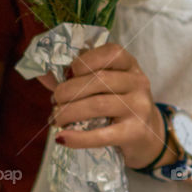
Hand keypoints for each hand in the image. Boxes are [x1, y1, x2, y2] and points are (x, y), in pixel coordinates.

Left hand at [50, 43, 165, 169]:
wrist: (148, 137)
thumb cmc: (119, 107)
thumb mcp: (106, 87)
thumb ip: (76, 78)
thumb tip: (42, 74)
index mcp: (130, 65)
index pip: (110, 53)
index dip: (84, 61)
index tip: (67, 74)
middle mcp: (138, 82)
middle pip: (99, 79)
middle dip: (68, 90)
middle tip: (55, 102)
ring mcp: (139, 107)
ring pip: (98, 105)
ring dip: (68, 112)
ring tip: (56, 119)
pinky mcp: (135, 132)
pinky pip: (102, 135)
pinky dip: (78, 138)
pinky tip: (62, 138)